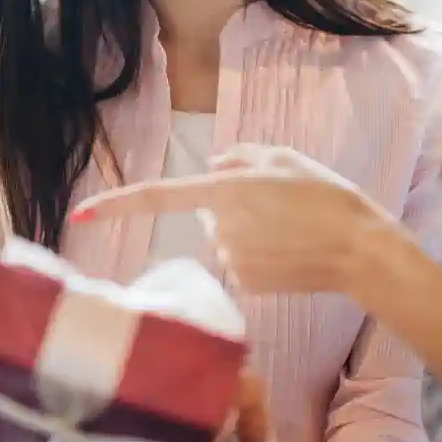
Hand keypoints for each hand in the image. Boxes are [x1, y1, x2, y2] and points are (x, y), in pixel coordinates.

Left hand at [73, 143, 397, 296]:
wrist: (362, 249)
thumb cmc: (326, 197)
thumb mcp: (284, 158)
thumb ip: (240, 158)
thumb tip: (212, 163)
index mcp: (224, 192)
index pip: (157, 197)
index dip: (116, 205)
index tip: (79, 215)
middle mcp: (220, 228)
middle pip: (207, 213)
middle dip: (230, 208)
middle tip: (279, 205)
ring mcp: (231, 260)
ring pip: (225, 239)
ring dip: (248, 232)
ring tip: (292, 229)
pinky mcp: (247, 283)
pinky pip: (242, 262)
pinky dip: (261, 257)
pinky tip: (292, 252)